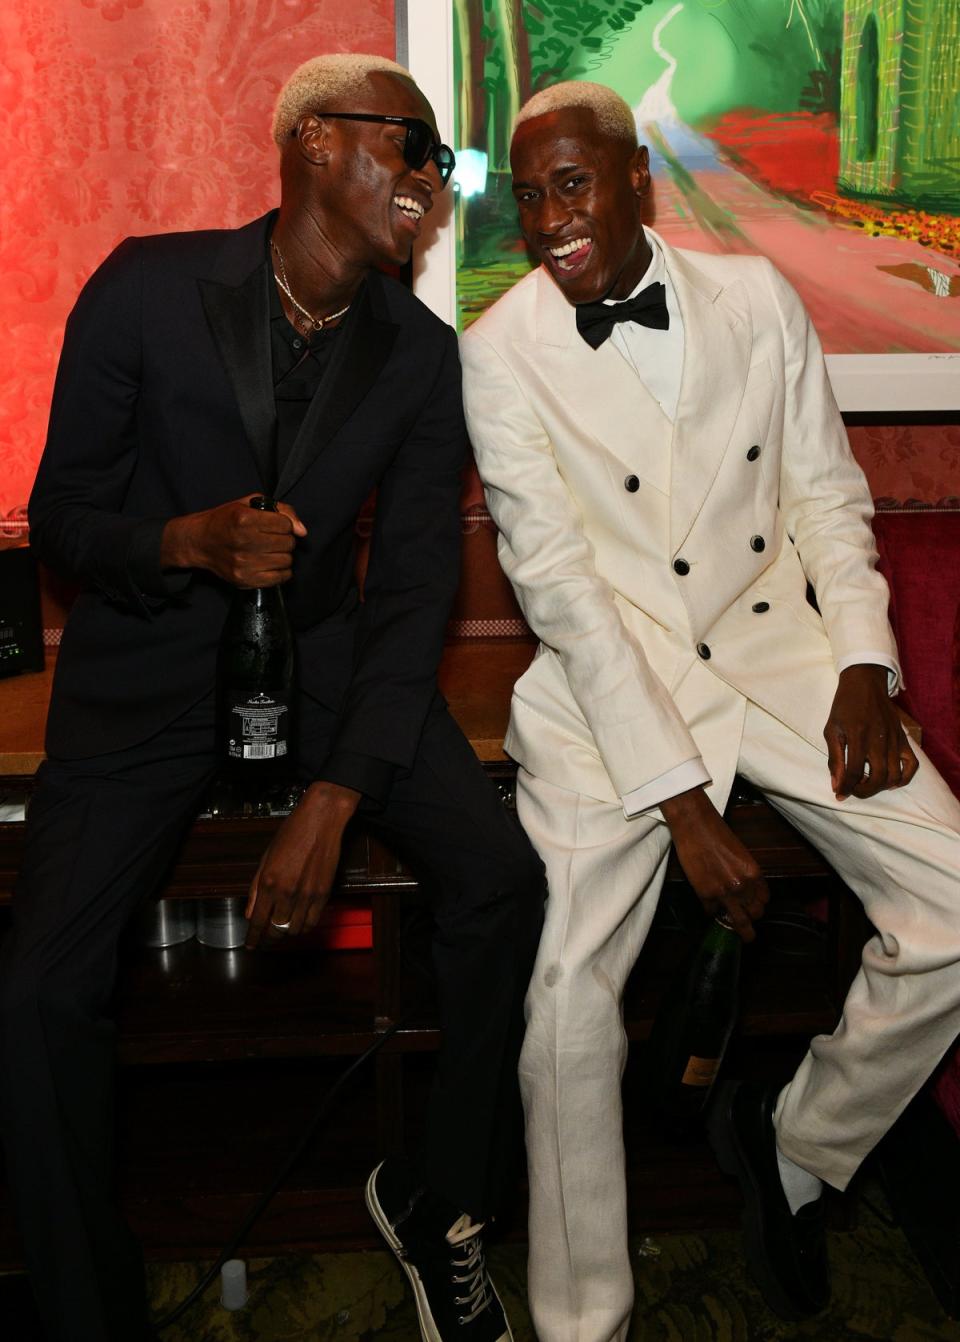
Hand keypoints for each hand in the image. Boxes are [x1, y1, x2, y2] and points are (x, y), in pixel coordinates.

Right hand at [161, 494, 307, 586]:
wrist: (199, 541)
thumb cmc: (226, 520)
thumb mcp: (249, 504)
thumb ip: (281, 510)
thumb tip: (302, 531)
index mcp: (244, 519)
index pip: (285, 525)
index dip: (283, 524)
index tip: (274, 525)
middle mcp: (244, 541)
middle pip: (288, 543)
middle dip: (284, 540)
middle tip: (272, 539)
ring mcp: (244, 563)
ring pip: (286, 561)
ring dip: (283, 555)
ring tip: (270, 551)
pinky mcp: (244, 579)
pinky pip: (280, 578)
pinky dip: (281, 571)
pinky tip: (270, 563)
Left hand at [244, 781, 360, 947]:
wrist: (321, 820)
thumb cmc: (292, 833)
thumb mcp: (266, 858)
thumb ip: (256, 888)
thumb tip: (251, 912)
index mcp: (269, 882)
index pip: (258, 921)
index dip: (253, 938)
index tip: (251, 945)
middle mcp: (287, 892)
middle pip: (276, 931)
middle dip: (268, 940)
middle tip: (265, 942)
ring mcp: (307, 895)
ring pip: (294, 930)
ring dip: (286, 934)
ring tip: (281, 931)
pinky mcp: (324, 894)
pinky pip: (312, 922)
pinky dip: (303, 927)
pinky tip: (298, 923)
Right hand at [660, 786, 768, 941]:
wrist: (695, 826)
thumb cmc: (717, 834)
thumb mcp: (740, 855)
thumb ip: (745, 874)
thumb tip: (745, 889)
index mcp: (754, 873)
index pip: (764, 899)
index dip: (759, 905)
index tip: (754, 908)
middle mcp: (742, 886)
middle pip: (754, 914)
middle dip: (751, 919)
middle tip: (747, 922)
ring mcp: (724, 892)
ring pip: (738, 921)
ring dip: (740, 930)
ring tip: (744, 937)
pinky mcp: (705, 894)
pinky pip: (712, 912)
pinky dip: (712, 912)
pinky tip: (712, 909)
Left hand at [823, 664, 917, 800]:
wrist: (865, 684)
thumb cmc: (844, 707)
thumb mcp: (831, 730)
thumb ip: (834, 759)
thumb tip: (836, 785)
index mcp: (857, 736)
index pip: (854, 772)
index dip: (847, 788)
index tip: (840, 794)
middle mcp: (878, 739)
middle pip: (878, 778)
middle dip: (864, 790)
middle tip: (854, 789)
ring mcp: (894, 740)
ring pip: (894, 776)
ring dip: (880, 786)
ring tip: (868, 782)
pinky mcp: (903, 739)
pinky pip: (912, 765)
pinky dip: (903, 778)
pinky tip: (889, 779)